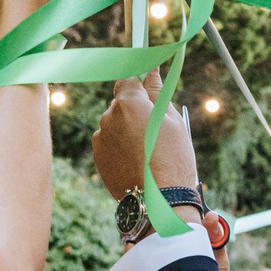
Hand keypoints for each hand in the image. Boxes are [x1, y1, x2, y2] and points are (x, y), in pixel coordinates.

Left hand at [92, 69, 198, 201]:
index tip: (148, 95)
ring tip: (146, 151)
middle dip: (134, 111)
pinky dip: (119, 148)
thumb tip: (151, 70)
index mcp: (128, 103)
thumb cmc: (172, 158)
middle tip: (155, 130)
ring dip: (126, 130)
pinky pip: (109, 143)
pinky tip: (136, 161)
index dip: (139, 87)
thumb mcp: (171, 120)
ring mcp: (100, 138)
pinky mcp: (98, 158)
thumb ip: (157, 92)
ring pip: (114, 125)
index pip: (127, 81)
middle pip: (119, 104)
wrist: (159, 200)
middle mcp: (108, 117)